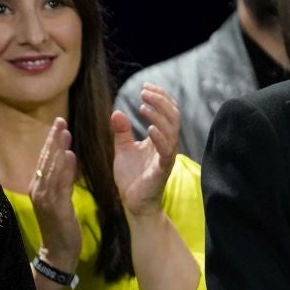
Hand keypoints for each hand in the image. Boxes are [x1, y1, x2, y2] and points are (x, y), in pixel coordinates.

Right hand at [28, 118, 81, 269]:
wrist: (58, 252)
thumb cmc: (61, 227)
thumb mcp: (60, 200)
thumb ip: (62, 180)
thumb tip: (69, 159)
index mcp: (38, 188)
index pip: (44, 160)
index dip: (50, 141)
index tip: (58, 124)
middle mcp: (38, 191)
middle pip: (45, 160)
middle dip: (53, 140)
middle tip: (60, 120)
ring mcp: (45, 199)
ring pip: (52, 169)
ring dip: (58, 150)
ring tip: (65, 132)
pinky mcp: (55, 207)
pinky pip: (60, 184)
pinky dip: (65, 169)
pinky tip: (71, 156)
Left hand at [111, 84, 179, 219]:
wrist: (133, 203)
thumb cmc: (132, 177)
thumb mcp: (123, 149)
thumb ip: (122, 131)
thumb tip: (116, 111)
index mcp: (159, 138)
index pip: (167, 111)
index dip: (159, 97)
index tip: (145, 86)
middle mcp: (167, 144)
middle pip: (173, 115)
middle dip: (160, 101)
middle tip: (144, 92)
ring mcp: (166, 156)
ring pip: (172, 130)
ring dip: (159, 115)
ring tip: (143, 105)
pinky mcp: (163, 168)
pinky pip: (166, 150)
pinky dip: (160, 138)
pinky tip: (149, 128)